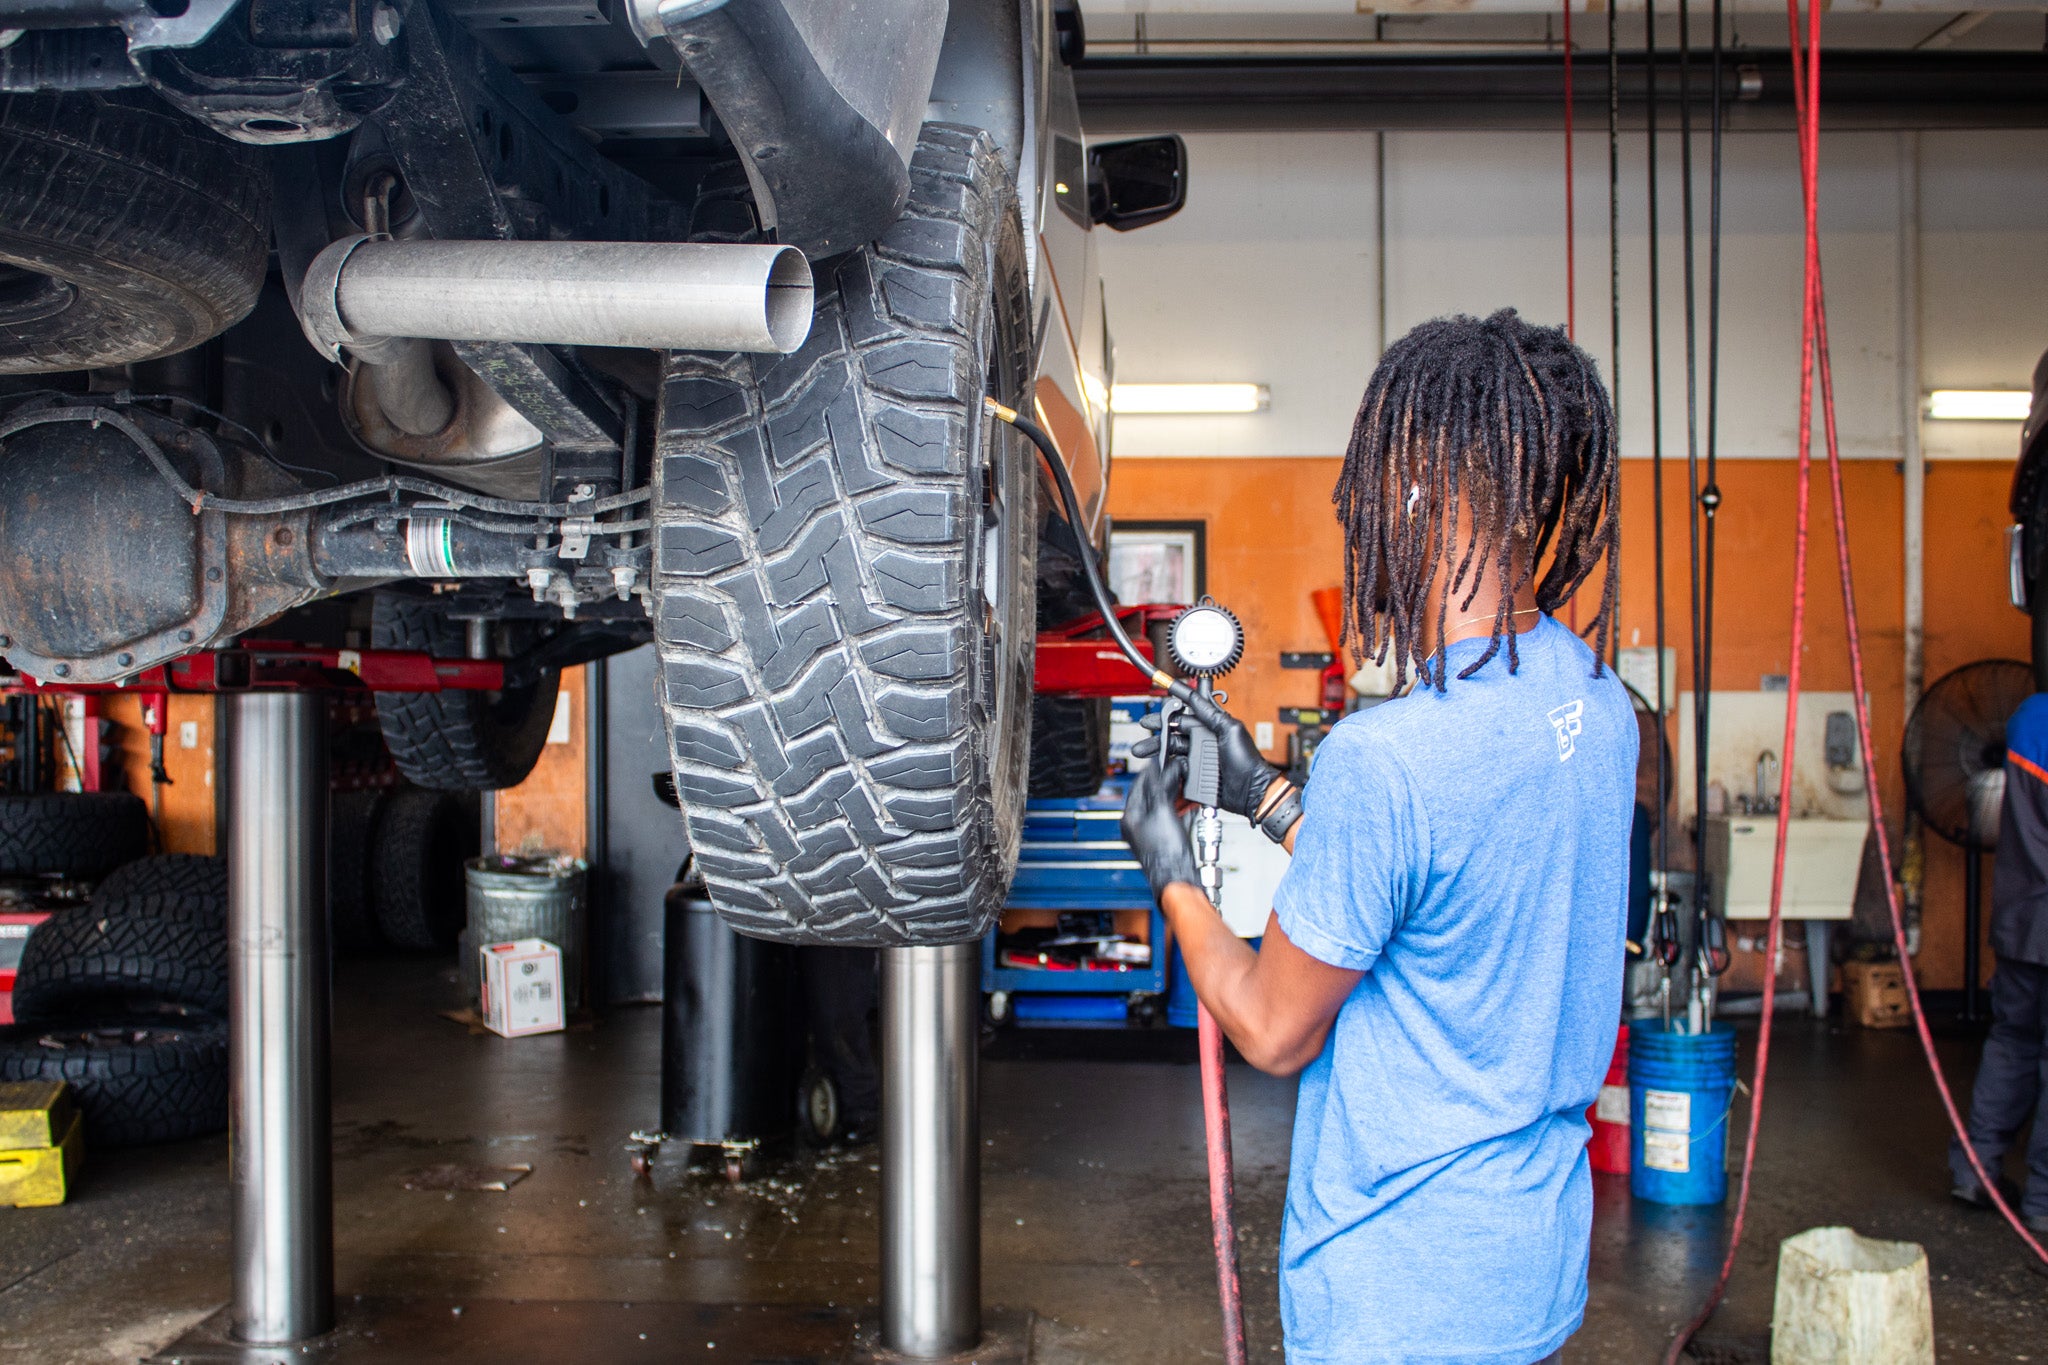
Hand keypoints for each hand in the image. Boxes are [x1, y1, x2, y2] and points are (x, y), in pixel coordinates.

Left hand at [1120, 756, 1200, 902]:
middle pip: (1151, 795)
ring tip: (1185, 784)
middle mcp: (1137, 826)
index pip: (1138, 786)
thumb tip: (1159, 770)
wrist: (1178, 878)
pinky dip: (1180, 808)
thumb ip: (1159, 788)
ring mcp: (1150, 834)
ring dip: (1174, 794)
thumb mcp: (1162, 811)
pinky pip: (1171, 817)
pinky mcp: (1164, 840)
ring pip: (1162, 806)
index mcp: (1130, 818)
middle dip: (1165, 782)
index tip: (1161, 761)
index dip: (1151, 771)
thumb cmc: (1165, 852)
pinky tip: (1190, 804)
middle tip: (1177, 771)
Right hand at [1133, 692, 1285, 820]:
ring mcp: (1198, 759)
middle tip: (1145, 727)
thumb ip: (1212, 714)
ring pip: (1172, 751)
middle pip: (1174, 733)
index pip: (1186, 715)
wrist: (1250, 791)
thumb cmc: (1247, 762)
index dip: (1172, 709)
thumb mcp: (1230, 730)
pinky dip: (1166, 767)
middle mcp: (1203, 742)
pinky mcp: (1195, 776)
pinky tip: (1158, 765)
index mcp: (1211, 728)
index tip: (1160, 700)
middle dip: (1158, 730)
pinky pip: (1176, 769)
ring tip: (1143, 750)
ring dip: (1157, 749)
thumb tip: (1197, 697)